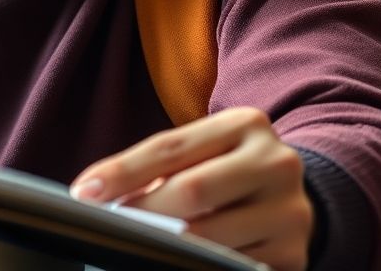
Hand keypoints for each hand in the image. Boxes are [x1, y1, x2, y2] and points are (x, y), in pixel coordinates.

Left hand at [70, 107, 313, 270]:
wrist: (296, 195)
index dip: (122, 170)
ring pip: (212, 236)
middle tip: (111, 223)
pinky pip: (234, 266)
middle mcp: (276, 162)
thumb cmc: (226, 168)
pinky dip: (199, 265)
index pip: (170, 147)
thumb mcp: (203, 151)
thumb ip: (161, 166)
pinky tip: (177, 262)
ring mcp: (291, 212)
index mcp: (245, 123)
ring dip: (168, 244)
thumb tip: (99, 193)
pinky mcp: (295, 256)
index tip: (84, 191)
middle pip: (192, 190)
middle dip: (144, 211)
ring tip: (138, 243)